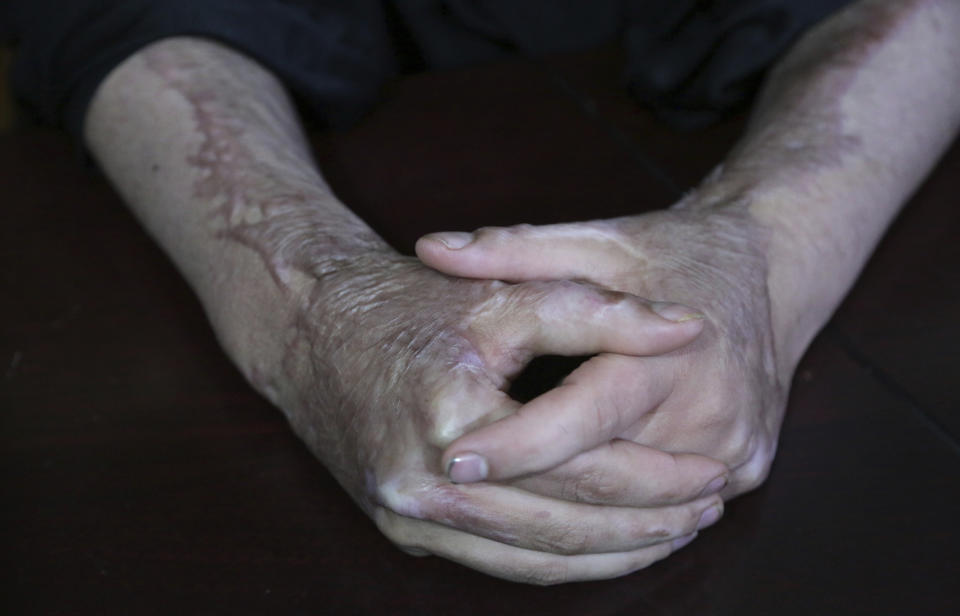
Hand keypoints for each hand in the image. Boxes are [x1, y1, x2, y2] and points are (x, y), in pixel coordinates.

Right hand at [256, 252, 725, 582]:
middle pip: (562, 527)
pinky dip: (556, 562)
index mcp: (454, 423)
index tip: (711, 471)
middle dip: (645, 526)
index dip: (657, 475)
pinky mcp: (400, 528)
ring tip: (671, 536)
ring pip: (531, 562)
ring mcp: (406, 518)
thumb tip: (686, 329)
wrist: (310, 327)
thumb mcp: (505, 295)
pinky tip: (600, 550)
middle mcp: (422, 488)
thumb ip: (600, 312)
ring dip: (608, 556)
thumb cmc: (407, 303)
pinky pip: (495, 563)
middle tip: (707, 510)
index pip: (583, 468)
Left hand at [416, 205, 790, 498]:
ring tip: (494, 501)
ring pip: (634, 506)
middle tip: (450, 491)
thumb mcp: (600, 241)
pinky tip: (566, 501)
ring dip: (565, 508)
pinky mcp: (749, 471)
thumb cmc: (675, 252)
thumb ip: (517, 250)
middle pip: (604, 475)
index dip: (516, 445)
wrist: (771, 272)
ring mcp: (737, 452)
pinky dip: (615, 509)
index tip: (452, 460)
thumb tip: (431, 250)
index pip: (584, 418)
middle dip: (527, 488)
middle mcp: (714, 414)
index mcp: (673, 355)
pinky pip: (667, 508)